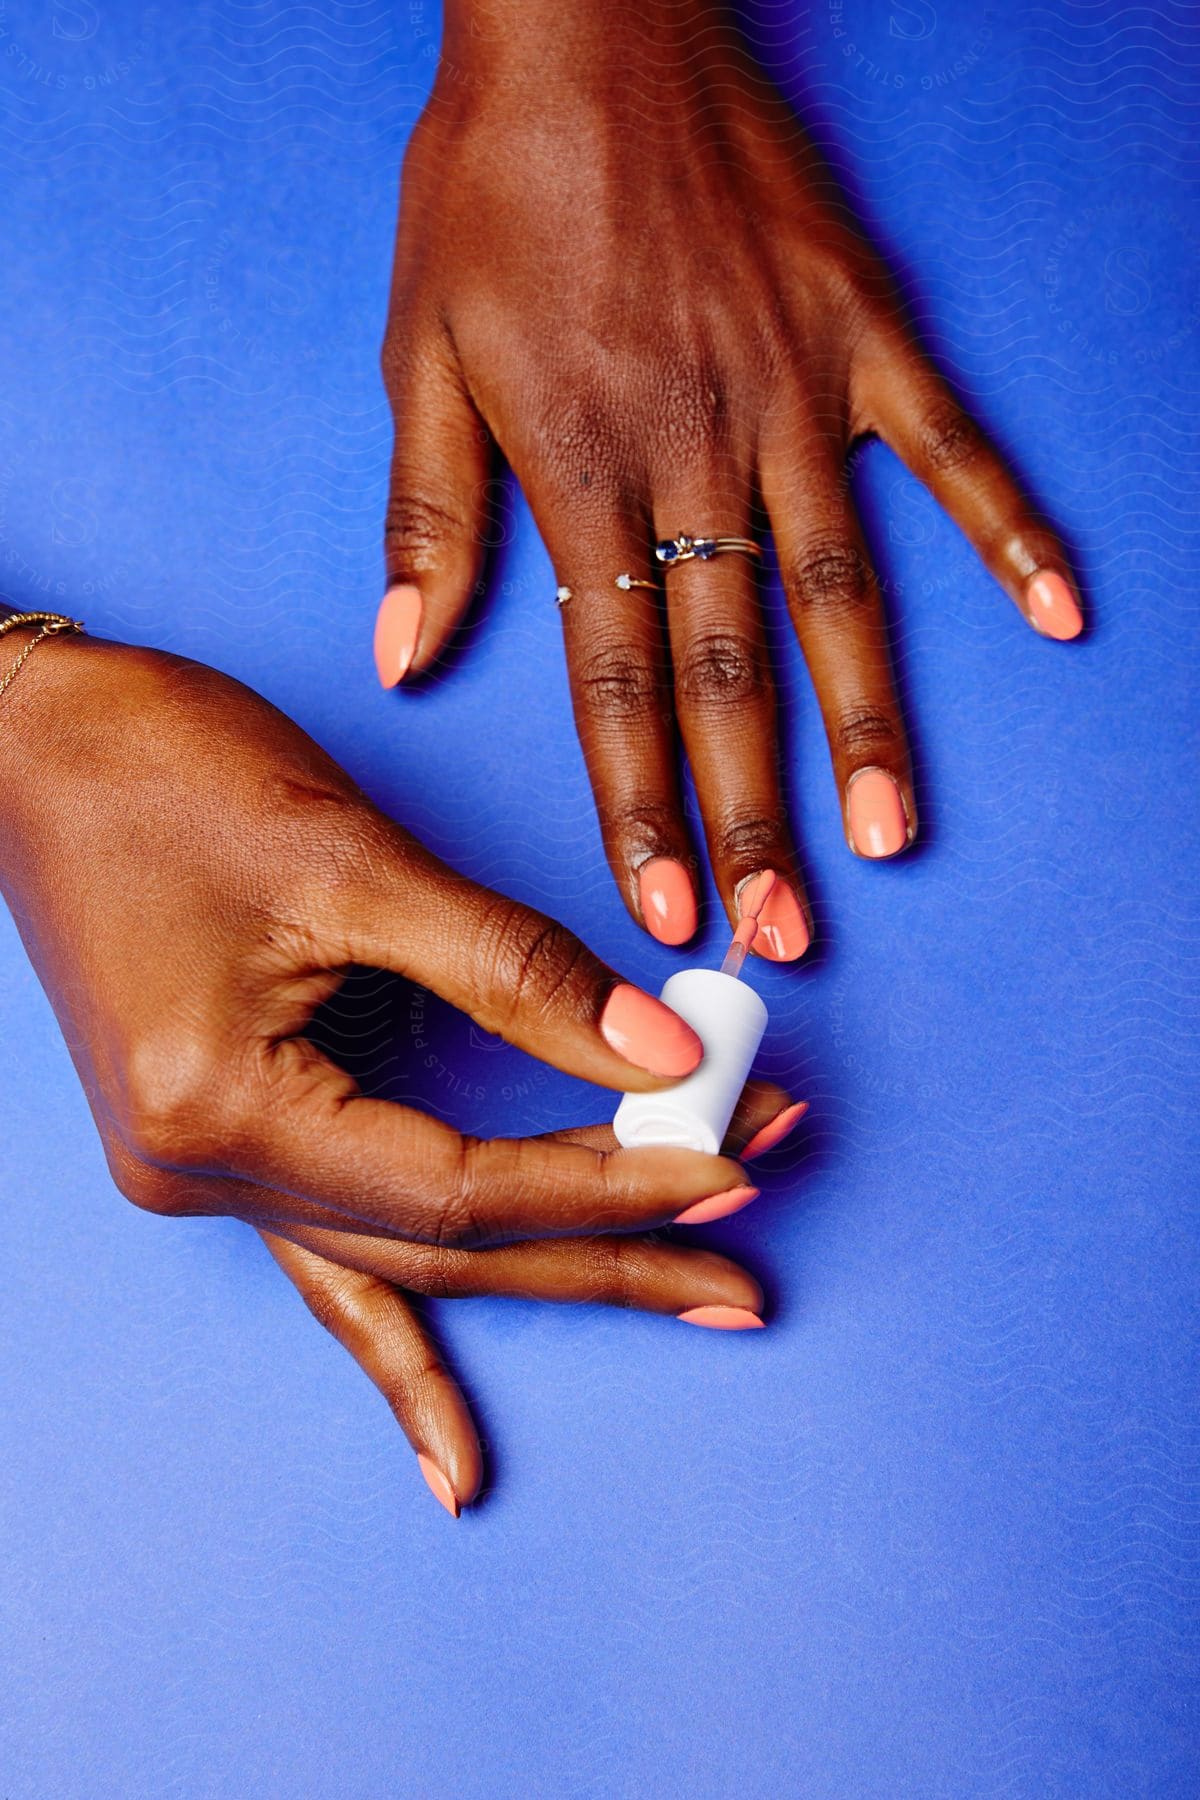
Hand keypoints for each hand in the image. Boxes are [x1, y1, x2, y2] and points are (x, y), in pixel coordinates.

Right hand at [0, 631, 793, 1510]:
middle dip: (611, 1246)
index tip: (736, 1157)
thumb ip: (509, 965)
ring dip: (548, 1276)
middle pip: (450, 1251)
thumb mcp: (347, 857)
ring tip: (682, 1302)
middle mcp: (204, 1172)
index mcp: (222, 1111)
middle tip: (750, 1259)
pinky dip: (404, 1344)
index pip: (461, 1190)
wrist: (24, 745)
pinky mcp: (223, 1136)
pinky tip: (452, 1449)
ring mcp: (206, 1171)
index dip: (608, 1181)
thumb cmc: (158, 771)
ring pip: (409, 1262)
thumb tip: (660, 1048)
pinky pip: (338, 1257)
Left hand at [377, 0, 1082, 957]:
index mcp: (581, 469)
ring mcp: (792, 394)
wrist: (584, 26)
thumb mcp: (422, 352)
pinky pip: (951, 448)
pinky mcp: (864, 335)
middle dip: (749, 811)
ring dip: (864, 723)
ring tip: (886, 835)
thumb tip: (407, 657)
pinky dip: (1010, 528)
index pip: (612, 677)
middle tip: (776, 926)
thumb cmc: (493, 190)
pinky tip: (1061, 612)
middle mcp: (696, 452)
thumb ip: (429, 519)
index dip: (639, 800)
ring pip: (839, 593)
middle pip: (727, 668)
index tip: (661, 900)